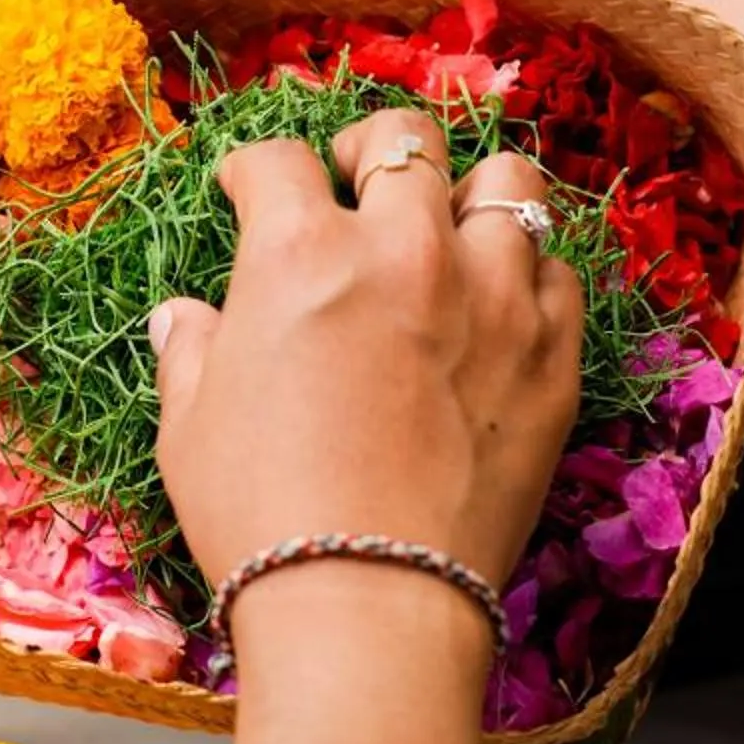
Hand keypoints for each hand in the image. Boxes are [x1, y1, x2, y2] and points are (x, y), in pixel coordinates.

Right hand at [151, 110, 583, 743]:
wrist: (371, 602)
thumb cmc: (261, 515)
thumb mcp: (191, 425)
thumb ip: (191, 351)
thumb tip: (184, 317)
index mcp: (303, 252)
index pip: (276, 161)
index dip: (252, 170)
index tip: (247, 190)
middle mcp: (407, 250)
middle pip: (405, 141)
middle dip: (370, 148)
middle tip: (356, 181)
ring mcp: (494, 297)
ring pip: (509, 184)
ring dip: (470, 196)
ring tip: (449, 229)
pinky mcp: (554, 356)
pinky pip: (559, 275)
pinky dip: (528, 277)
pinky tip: (499, 306)